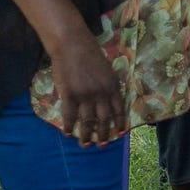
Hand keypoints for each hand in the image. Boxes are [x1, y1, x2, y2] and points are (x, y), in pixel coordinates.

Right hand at [48, 30, 126, 146]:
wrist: (72, 44)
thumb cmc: (90, 53)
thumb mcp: (107, 70)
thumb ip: (108, 86)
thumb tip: (108, 101)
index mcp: (112, 86)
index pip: (119, 110)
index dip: (120, 124)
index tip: (121, 134)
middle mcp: (101, 94)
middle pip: (104, 120)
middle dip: (104, 135)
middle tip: (103, 145)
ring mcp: (85, 96)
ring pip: (87, 122)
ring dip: (87, 135)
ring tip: (86, 145)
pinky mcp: (69, 95)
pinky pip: (69, 116)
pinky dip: (69, 127)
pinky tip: (68, 134)